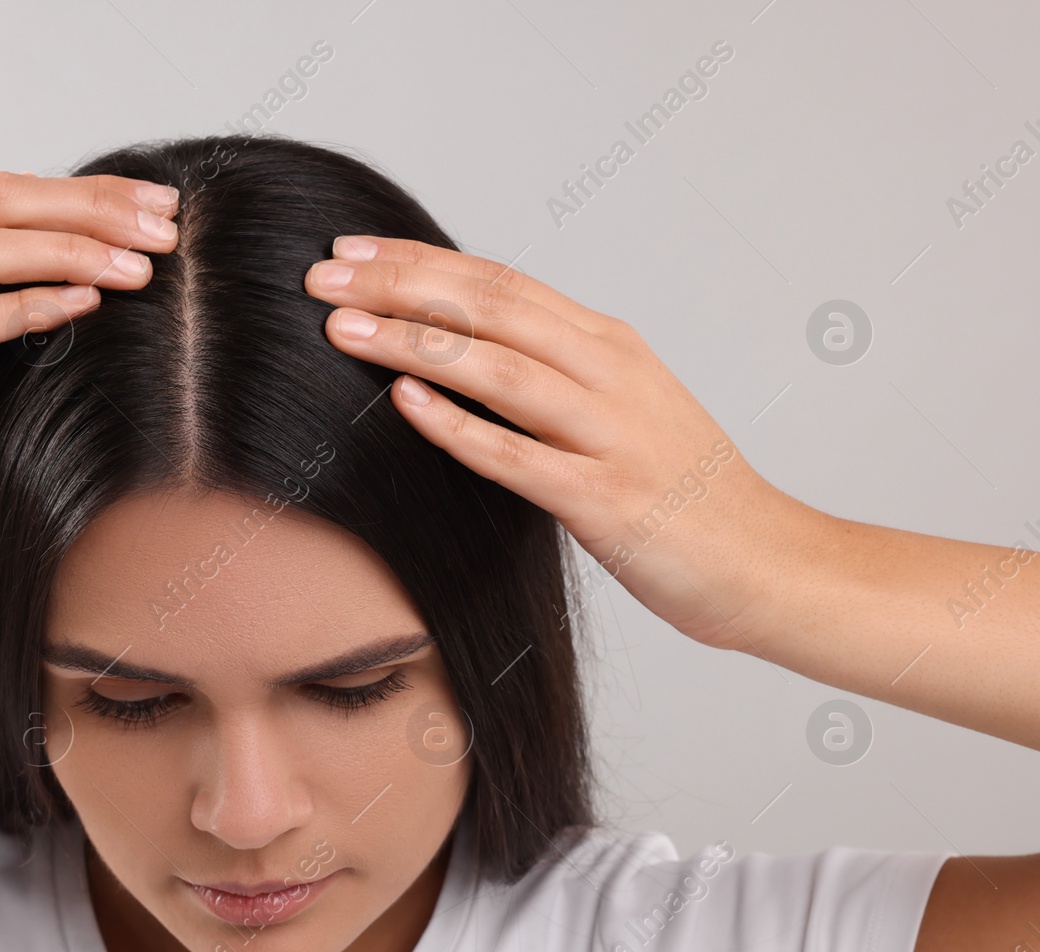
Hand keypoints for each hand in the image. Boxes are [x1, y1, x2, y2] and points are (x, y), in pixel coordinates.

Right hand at [0, 171, 181, 539]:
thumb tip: (58, 299)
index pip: (6, 193)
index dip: (87, 193)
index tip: (155, 206)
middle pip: (3, 202)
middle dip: (95, 208)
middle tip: (169, 226)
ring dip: (73, 251)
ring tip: (143, 266)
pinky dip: (27, 308)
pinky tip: (81, 307)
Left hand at [305, 236, 811, 652]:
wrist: (772, 563)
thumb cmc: (685, 491)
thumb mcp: (624, 407)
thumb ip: (554, 373)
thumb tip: (466, 348)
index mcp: (608, 345)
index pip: (499, 281)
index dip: (420, 259)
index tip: (351, 247)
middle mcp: (610, 375)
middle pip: (491, 309)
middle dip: (400, 285)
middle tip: (321, 274)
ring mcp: (610, 436)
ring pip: (498, 369)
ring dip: (414, 342)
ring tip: (342, 327)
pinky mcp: (606, 501)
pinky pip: (517, 456)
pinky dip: (458, 425)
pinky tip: (405, 402)